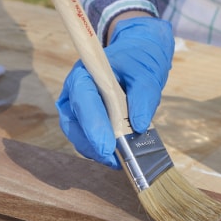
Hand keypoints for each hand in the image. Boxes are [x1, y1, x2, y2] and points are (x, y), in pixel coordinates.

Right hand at [56, 17, 174, 167]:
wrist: (136, 59)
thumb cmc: (137, 62)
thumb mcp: (146, 73)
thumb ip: (143, 96)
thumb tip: (140, 125)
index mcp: (84, 75)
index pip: (83, 100)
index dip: (93, 125)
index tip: (108, 147)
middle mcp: (74, 94)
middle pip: (74, 125)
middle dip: (94, 145)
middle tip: (116, 161)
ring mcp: (77, 111)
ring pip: (79, 137)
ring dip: (98, 152)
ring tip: (121, 160)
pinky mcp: (85, 124)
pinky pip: (88, 142)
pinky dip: (102, 151)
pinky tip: (119, 156)